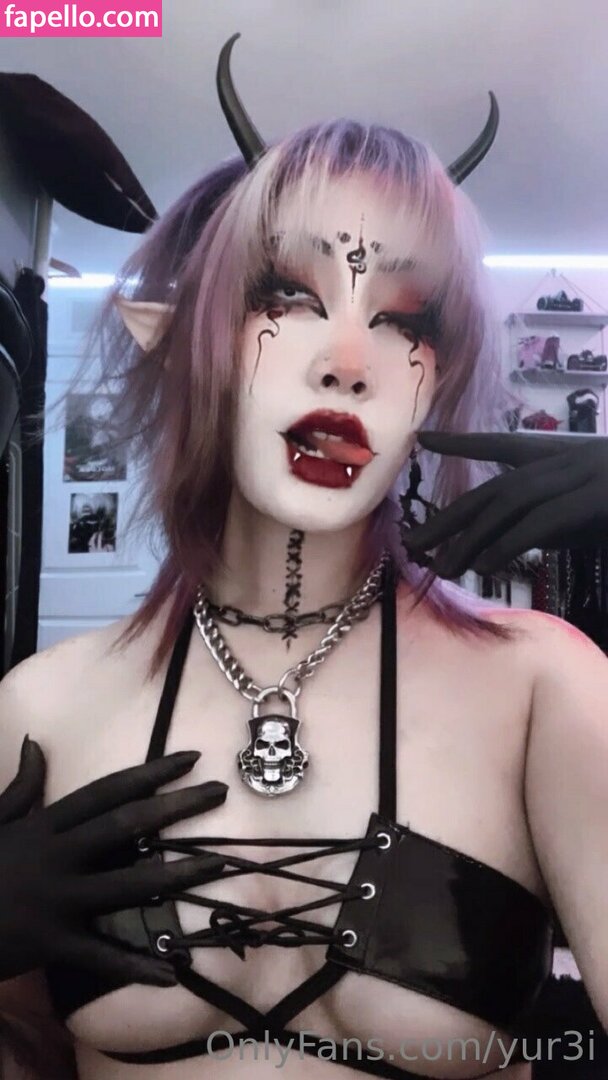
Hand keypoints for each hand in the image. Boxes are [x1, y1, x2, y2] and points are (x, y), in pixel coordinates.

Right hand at [0, 737, 225, 984]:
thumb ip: (20, 786)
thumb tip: (37, 744)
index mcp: (45, 825)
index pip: (106, 791)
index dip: (149, 774)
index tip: (190, 759)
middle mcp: (57, 856)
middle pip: (125, 826)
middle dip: (175, 808)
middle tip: (219, 792)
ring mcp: (56, 900)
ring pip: (126, 883)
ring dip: (175, 875)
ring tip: (218, 865)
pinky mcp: (50, 944)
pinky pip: (101, 956)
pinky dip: (136, 966)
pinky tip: (172, 971)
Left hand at [402, 431, 607, 577]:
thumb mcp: (591, 513)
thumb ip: (549, 523)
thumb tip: (500, 546)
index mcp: (567, 455)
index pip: (508, 444)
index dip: (465, 444)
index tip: (425, 441)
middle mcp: (569, 460)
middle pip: (496, 487)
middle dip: (451, 517)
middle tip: (414, 543)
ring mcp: (582, 478)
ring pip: (510, 503)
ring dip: (472, 537)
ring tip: (443, 568)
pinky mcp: (596, 501)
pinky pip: (540, 521)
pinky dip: (508, 543)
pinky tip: (484, 566)